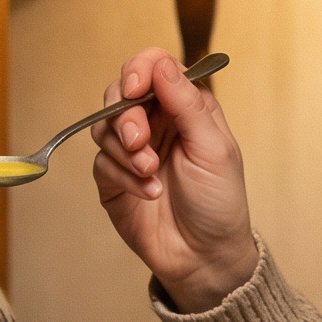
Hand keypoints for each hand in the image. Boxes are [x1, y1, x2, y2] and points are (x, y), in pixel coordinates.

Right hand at [90, 48, 259, 312]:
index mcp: (185, 107)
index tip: (137, 88)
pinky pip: (101, 162)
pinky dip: (123, 176)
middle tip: (140, 143)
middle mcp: (156, 123)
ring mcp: (132, 150)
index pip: (153, 67)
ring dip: (125, 150)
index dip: (139, 70)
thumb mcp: (214, 148)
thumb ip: (187, 104)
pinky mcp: (114, 177)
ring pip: (104, 126)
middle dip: (125, 115)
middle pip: (120, 93)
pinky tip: (149, 193)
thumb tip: (162, 64)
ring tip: (151, 174)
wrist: (204, 257)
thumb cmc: (219, 202)